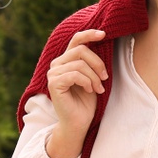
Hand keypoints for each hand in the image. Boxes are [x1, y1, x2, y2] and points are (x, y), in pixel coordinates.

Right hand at [44, 28, 106, 157]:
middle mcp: (57, 64)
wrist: (79, 122)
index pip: (76, 39)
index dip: (89, 34)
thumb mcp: (93, 76)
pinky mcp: (53, 83)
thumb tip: (102, 39)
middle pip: (81, 50)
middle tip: (104, 78)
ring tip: (98, 88)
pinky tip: (90, 90)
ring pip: (80, 63)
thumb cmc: (87, 101)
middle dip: (98, 63)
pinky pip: (75, 74)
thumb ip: (92, 61)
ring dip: (94, 76)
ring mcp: (53, 73)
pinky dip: (87, 82)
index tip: (104, 34)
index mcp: (65, 60)